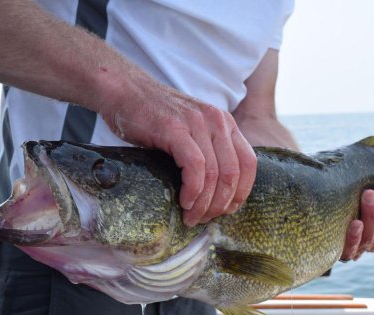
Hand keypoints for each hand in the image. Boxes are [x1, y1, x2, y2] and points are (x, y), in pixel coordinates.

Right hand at [100, 74, 256, 226]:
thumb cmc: (154, 119)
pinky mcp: (176, 129)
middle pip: (233, 173)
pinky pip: (195, 167)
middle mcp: (217, 121)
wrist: (125, 91)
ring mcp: (197, 123)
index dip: (241, 192)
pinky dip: (193, 190)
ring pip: (216, 173)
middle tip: (204, 219)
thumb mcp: (191, 132)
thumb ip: (207, 153)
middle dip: (221, 204)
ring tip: (191, 217)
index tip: (227, 210)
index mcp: (225, 123)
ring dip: (205, 203)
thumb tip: (216, 195)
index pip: (248, 163)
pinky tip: (185, 202)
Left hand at [339, 185, 373, 260]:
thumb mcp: (366, 211)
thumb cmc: (344, 212)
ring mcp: (349, 250)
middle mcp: (363, 245)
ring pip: (365, 239)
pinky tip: (354, 223)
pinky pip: (346, 248)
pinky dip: (352, 236)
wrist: (309, 220)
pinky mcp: (333, 252)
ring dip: (368, 217)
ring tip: (366, 197)